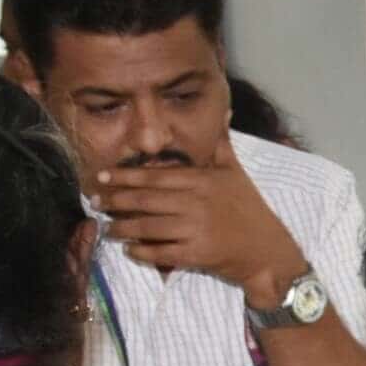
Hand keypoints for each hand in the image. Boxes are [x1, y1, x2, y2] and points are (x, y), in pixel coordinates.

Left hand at [95, 156, 308, 299]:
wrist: (270, 252)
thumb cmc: (250, 210)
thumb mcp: (237, 172)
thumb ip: (221, 144)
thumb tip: (224, 110)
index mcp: (202, 181)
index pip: (154, 176)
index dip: (125, 176)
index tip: (103, 177)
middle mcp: (196, 203)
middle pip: (144, 200)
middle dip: (115, 201)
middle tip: (96, 203)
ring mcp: (196, 230)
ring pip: (147, 227)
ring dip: (122, 228)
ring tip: (108, 228)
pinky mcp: (197, 255)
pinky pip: (160, 253)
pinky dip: (141, 252)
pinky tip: (131, 249)